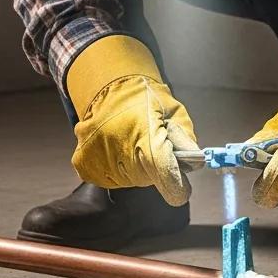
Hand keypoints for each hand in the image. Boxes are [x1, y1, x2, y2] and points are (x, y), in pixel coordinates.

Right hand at [67, 36, 198, 206]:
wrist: (107, 88)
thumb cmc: (144, 99)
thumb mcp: (173, 111)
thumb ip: (185, 138)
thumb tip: (193, 162)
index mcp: (144, 133)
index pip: (164, 171)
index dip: (176, 184)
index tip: (182, 189)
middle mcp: (118, 149)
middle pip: (148, 178)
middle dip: (156, 168)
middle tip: (152, 146)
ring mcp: (99, 158)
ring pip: (130, 180)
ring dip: (136, 168)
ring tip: (133, 144)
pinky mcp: (84, 165)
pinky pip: (110, 178)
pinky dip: (117, 169)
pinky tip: (118, 150)